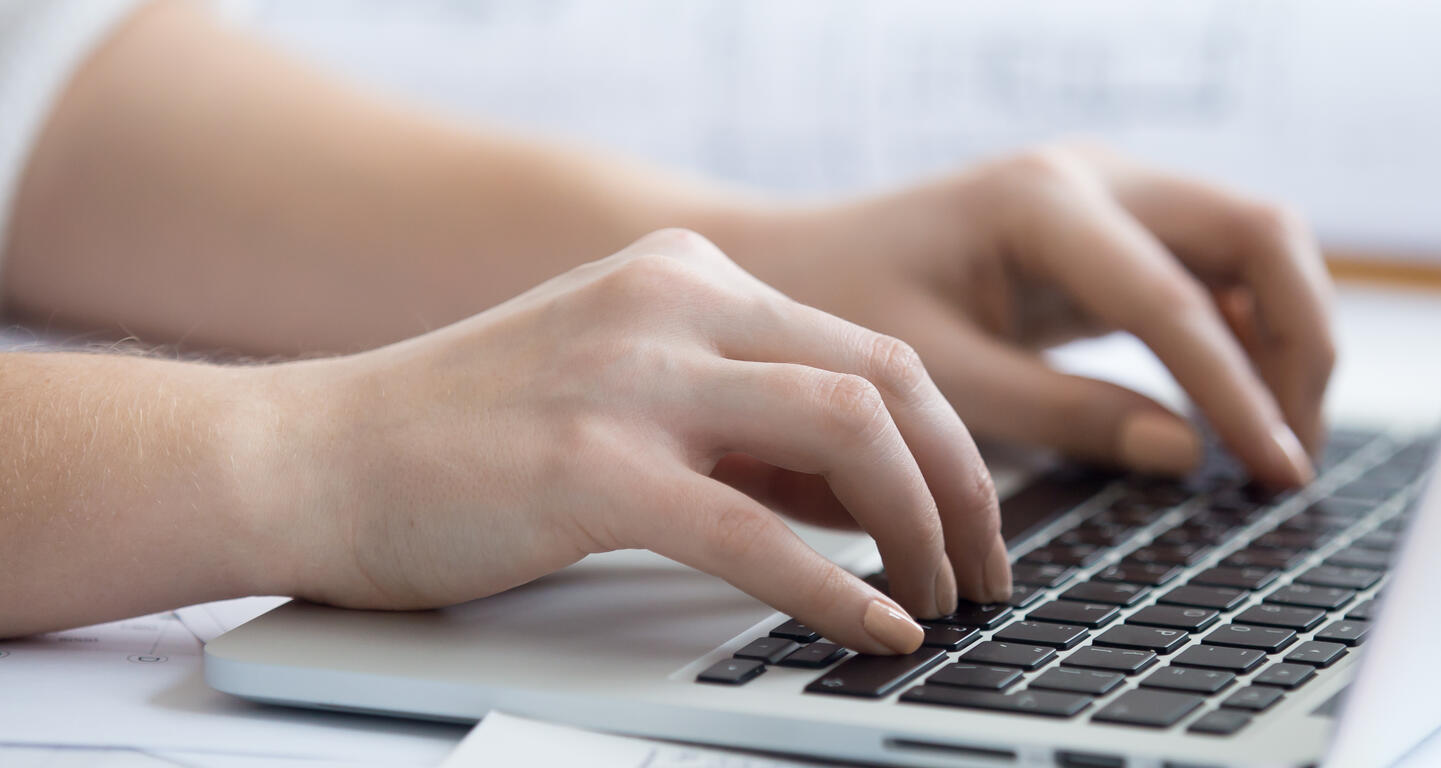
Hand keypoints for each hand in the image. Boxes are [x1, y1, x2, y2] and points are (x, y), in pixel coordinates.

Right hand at [257, 229, 1007, 653]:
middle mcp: (674, 302)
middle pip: (888, 378)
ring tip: (935, 601)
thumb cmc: (467, 445)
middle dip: (962, 484)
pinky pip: (759, 533)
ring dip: (919, 528)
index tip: (972, 521)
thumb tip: (874, 499)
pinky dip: (837, 589)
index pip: (870, 349)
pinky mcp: (590, 465)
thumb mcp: (629, 398)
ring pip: (850, 430)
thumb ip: (746, 431)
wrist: (307, 456)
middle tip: (981, 569)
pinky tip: (873, 631)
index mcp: (690, 276)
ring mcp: (632, 376)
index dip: (948, 445)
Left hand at [716, 145, 1334, 487]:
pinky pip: (1216, 269)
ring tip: (1278, 445)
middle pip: (1260, 233)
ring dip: (1285, 337)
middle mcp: (1092, 176)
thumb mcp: (940, 378)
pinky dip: (1245, 335)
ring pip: (1254, 244)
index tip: (1277, 471)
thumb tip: (1186, 454)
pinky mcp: (1117, 228)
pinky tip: (1238, 414)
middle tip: (1293, 453)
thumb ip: (1061, 416)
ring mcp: (1113, 193)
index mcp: (1040, 203)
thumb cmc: (843, 312)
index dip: (1238, 392)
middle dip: (1300, 341)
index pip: (1174, 300)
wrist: (799, 263)